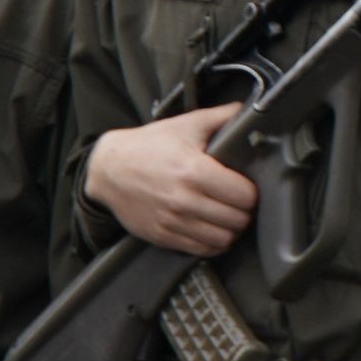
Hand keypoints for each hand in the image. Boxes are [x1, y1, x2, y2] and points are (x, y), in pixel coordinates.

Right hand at [86, 105, 260, 252]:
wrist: (108, 169)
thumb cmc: (149, 145)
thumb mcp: (186, 124)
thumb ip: (222, 117)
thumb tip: (249, 110)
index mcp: (194, 170)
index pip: (244, 195)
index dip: (252, 192)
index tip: (248, 187)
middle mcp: (184, 199)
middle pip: (237, 219)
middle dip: (244, 211)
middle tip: (240, 203)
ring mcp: (172, 221)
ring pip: (223, 239)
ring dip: (231, 230)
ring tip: (229, 218)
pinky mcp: (162, 235)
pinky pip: (201, 249)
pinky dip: (213, 243)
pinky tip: (213, 229)